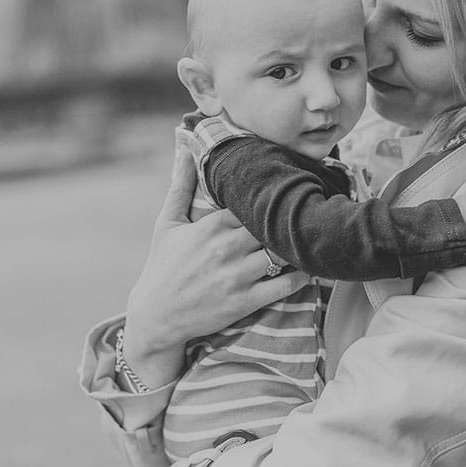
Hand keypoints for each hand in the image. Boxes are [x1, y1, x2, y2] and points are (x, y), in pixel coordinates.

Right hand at [123, 147, 310, 388]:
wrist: (155, 316)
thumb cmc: (161, 267)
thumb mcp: (166, 224)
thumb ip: (180, 187)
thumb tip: (183, 149)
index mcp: (212, 226)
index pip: (254, 203)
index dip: (271, 200)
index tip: (286, 195)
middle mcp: (227, 248)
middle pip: (272, 226)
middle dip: (288, 221)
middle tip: (307, 215)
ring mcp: (238, 276)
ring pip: (282, 253)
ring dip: (297, 247)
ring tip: (310, 240)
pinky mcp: (245, 301)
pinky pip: (284, 285)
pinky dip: (301, 276)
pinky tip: (308, 268)